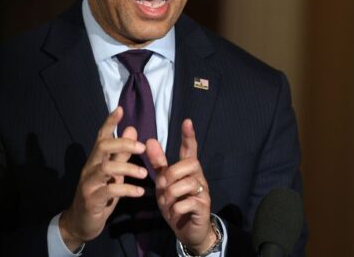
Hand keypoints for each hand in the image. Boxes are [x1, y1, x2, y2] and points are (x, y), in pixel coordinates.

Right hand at [59, 107, 147, 250]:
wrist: (82, 223)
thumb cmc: (100, 194)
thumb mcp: (113, 173)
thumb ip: (122, 153)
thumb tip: (132, 129)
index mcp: (96, 160)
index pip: (101, 136)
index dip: (110, 122)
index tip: (121, 109)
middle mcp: (90, 168)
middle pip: (103, 147)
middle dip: (123, 143)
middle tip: (143, 147)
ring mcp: (89, 183)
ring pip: (106, 168)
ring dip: (128, 168)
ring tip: (144, 174)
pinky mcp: (91, 199)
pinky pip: (110, 190)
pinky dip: (127, 189)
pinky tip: (140, 192)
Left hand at [147, 119, 216, 253]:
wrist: (188, 231)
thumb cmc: (176, 204)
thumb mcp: (164, 183)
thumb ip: (158, 163)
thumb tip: (150, 139)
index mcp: (188, 170)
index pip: (190, 149)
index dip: (189, 136)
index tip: (187, 121)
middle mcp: (198, 177)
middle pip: (190, 164)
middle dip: (172, 174)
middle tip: (162, 186)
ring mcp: (203, 192)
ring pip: (187, 183)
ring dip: (172, 194)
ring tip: (167, 203)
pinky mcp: (203, 207)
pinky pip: (188, 202)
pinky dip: (176, 208)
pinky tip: (174, 212)